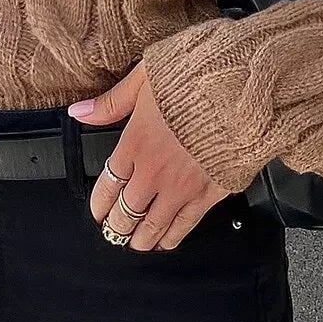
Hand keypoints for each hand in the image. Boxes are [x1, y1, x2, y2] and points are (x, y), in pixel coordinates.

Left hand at [69, 63, 228, 250]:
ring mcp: (181, 186)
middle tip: (113, 232)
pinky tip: (166, 242)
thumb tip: (80, 112)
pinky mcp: (209, 194)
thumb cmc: (197, 77)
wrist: (242, 89)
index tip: (97, 213)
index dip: (99, 204)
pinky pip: (185, 225)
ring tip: (135, 245)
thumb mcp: (145, 77)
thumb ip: (112, 102)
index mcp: (135, 142)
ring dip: (140, 239)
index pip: (108, 184)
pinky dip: (172, 237)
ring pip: (152, 225)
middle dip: (116, 226)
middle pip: (126, 211)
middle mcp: (154, 171)